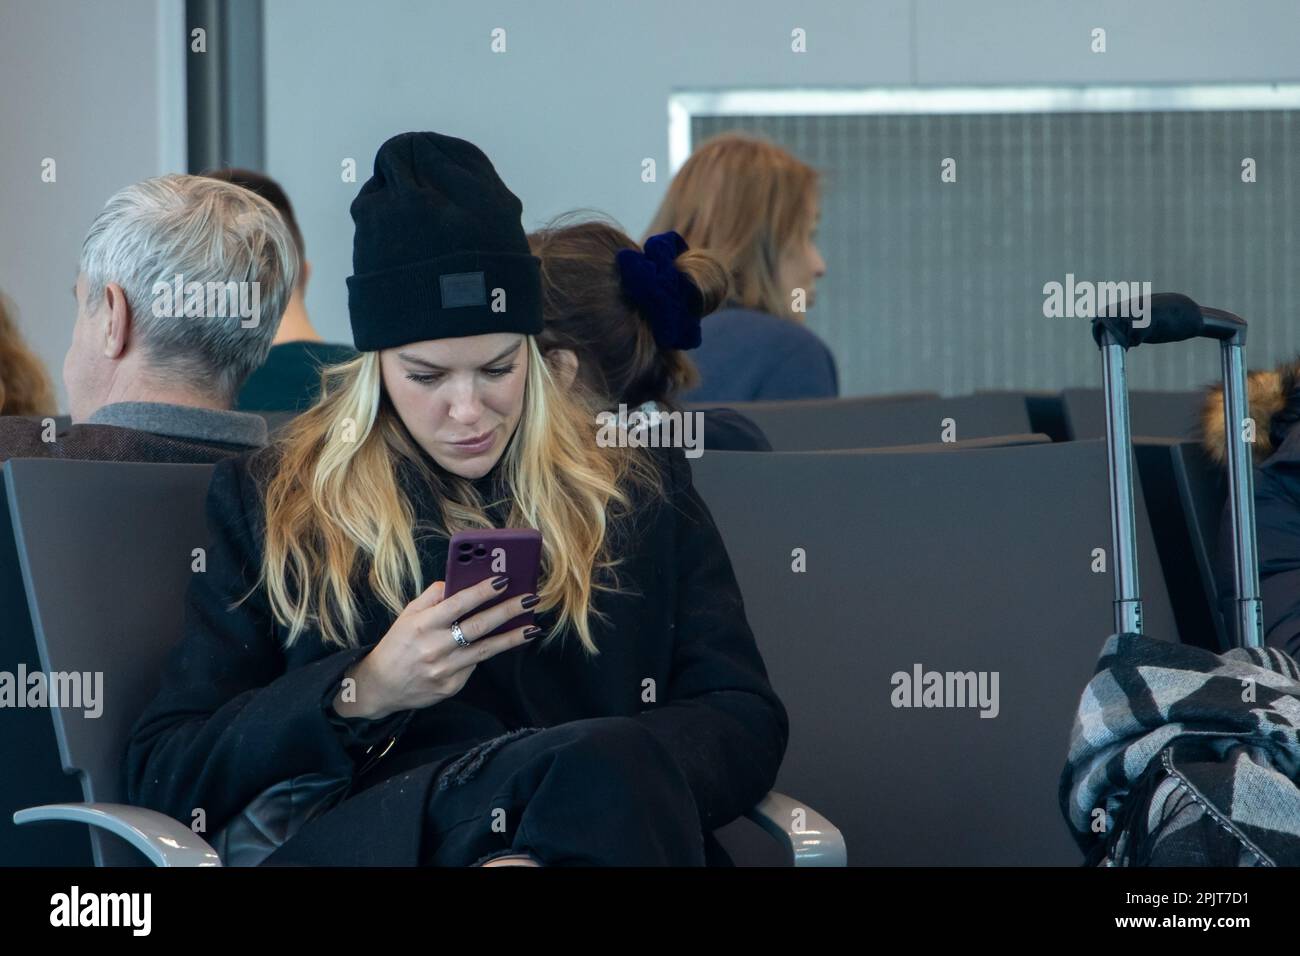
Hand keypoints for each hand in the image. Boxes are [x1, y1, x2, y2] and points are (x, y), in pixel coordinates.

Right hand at [331, 575, 538, 719]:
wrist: (381, 686)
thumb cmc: (398, 643)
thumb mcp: (408, 614)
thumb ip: (432, 596)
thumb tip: (457, 580)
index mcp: (423, 624)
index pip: (458, 603)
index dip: (482, 591)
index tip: (503, 579)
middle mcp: (435, 647)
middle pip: (478, 626)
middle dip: (508, 610)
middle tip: (530, 599)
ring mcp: (444, 669)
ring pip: (485, 650)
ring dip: (512, 637)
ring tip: (533, 627)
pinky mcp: (451, 686)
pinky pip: (474, 666)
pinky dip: (489, 653)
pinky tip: (504, 643)